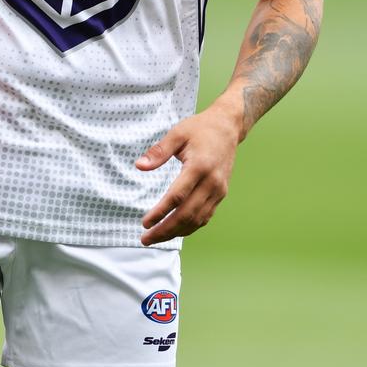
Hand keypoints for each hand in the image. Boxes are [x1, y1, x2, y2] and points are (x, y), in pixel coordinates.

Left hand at [135, 104, 241, 245]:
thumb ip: (158, 151)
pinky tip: (175, 230)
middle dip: (165, 230)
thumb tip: (139, 166)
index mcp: (199, 167)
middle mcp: (212, 182)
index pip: (177, 197)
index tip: (145, 223)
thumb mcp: (177, 134)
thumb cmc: (200, 129)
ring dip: (176, 232)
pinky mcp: (221, 194)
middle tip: (145, 239)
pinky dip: (189, 227)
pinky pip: (205, 216)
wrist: (227, 127)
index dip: (160, 212)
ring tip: (156, 237)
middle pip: (187, 214)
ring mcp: (218, 190)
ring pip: (197, 220)